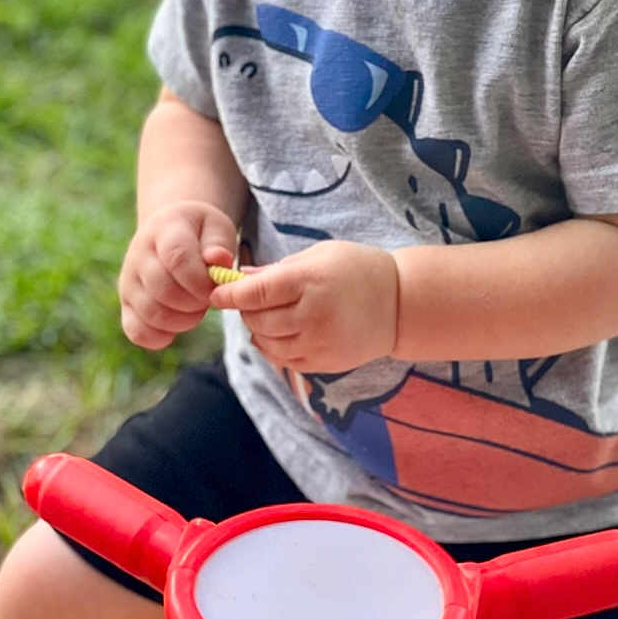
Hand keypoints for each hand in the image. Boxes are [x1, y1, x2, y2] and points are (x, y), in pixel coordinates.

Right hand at [118, 201, 236, 348]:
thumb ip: (219, 243)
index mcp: (164, 229)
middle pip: (164, 290)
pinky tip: (177, 326)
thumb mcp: (216, 227)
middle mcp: (139, 254)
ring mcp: (128, 280)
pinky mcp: (125, 303)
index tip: (214, 287)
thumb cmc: (199, 232)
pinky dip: (160, 337)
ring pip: (152, 314)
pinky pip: (137, 332)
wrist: (169, 231)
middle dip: (195, 303)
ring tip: (196, 308)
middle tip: (208, 298)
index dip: (199, 280)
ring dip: (183, 320)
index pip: (177, 257)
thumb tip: (218, 259)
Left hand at [208, 241, 398, 372]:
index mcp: (310, 280)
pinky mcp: (324, 362)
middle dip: (245, 311)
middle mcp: (313, 313)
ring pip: (267, 343)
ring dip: (257, 330)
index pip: (257, 292)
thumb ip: (279, 269)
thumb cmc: (357, 269)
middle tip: (246, 300)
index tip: (217, 293)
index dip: (230, 294)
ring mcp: (319, 342)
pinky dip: (273, 347)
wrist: (401, 303)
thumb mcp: (320, 256)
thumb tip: (241, 278)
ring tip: (265, 316)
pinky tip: (279, 333)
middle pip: (258, 320)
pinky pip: (284, 360)